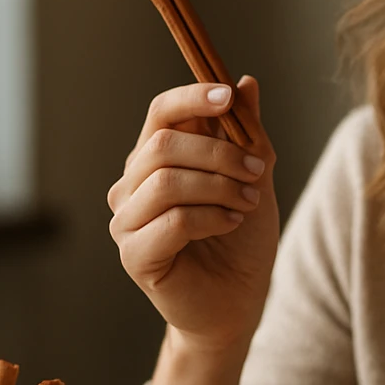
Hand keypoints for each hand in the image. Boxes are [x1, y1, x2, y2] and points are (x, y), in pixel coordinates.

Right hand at [107, 76, 278, 353]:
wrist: (239, 302)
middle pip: (163, 144)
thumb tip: (247, 82)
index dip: (191, 98)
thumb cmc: (241, 240)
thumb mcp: (254, 177)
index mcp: (156, 159)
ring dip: (219, 188)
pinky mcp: (134, 255)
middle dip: (219, 154)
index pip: (160, 112)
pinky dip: (211, 218)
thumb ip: (247, 133)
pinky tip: (231, 224)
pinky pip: (173, 221)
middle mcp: (132, 185)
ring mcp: (127, 221)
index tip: (227, 97)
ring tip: (247, 203)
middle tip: (256, 172)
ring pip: (168, 182)